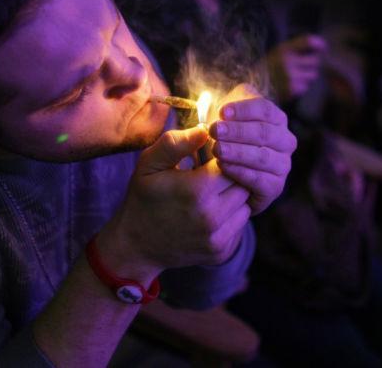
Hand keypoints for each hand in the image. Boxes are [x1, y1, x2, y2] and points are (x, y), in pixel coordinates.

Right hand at [99, 126, 251, 276]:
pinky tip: (212, 212)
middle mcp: (212, 216)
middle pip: (244, 183)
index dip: (223, 157)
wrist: (136, 245)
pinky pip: (240, 224)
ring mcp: (217, 237)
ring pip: (246, 204)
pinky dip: (232, 216)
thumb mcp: (149, 164)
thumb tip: (205, 129)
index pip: (232, 162)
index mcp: (197, 190)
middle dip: (232, 175)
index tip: (210, 157)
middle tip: (212, 175)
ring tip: (212, 193)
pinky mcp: (221, 252)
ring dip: (234, 196)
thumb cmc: (143, 198)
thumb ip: (175, 143)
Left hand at [209, 84, 296, 214]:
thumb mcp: (223, 118)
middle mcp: (284, 140)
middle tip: (214, 130)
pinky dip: (241, 172)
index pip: (265, 109)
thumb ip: (224, 108)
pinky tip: (223, 166)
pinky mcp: (275, 186)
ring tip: (217, 149)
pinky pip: (261, 180)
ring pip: (264, 156)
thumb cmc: (223, 139)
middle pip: (265, 132)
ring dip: (238, 152)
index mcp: (275, 119)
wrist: (223, 174)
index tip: (222, 112)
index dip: (244, 109)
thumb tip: (223, 112)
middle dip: (238, 131)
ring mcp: (283, 164)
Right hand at [266, 34, 326, 100]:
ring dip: (307, 76)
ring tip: (293, 77)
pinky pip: (306, 86)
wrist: (253, 87)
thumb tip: (322, 46)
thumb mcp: (278, 52)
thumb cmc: (268, 68)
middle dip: (312, 63)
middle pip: (315, 60)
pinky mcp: (293, 89)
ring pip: (313, 74)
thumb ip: (296, 48)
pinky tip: (289, 85)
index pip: (308, 41)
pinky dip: (301, 86)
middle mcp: (288, 61)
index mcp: (284, 49)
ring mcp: (291, 76)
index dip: (319, 43)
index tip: (323, 47)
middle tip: (303, 66)